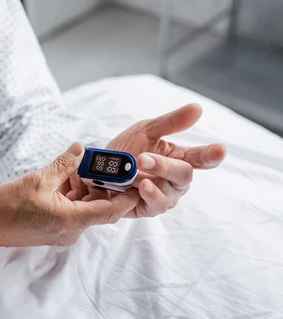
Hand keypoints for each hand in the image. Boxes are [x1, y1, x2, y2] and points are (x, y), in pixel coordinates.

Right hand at [0, 143, 140, 247]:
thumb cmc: (7, 205)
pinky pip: (72, 211)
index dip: (127, 196)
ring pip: (85, 208)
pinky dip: (73, 195)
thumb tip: (82, 148)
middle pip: (99, 208)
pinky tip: (66, 177)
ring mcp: (62, 232)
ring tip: (81, 166)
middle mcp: (71, 231)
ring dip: (86, 189)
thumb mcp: (39, 179)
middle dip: (103, 186)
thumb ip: (64, 164)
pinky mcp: (54, 229)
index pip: (111, 211)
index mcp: (71, 221)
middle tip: (107, 163)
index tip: (136, 179)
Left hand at [62, 104, 225, 217]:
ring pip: (169, 194)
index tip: (220, 150)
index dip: (211, 155)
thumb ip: (171, 122)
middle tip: (143, 158)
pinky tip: (140, 187)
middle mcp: (175, 180)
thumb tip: (197, 108)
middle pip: (183, 175)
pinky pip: (154, 206)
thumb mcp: (145, 130)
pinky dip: (148, 196)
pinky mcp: (148, 209)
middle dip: (165, 166)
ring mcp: (164, 196)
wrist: (97, 167)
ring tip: (140, 176)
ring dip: (153, 183)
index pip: (201, 157)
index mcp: (179, 158)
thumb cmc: (126, 148)